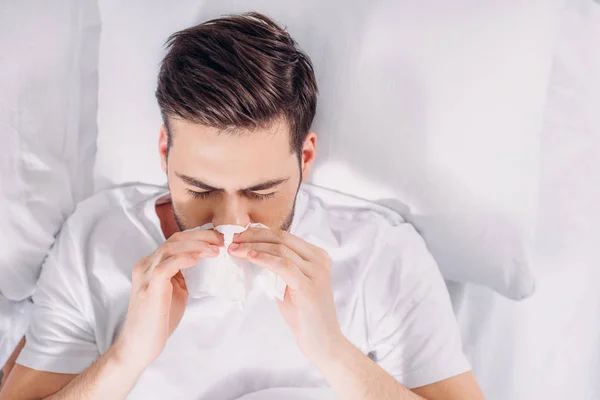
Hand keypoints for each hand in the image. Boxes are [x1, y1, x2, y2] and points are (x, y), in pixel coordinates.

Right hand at [115, 229, 221, 370]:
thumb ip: (183, 275)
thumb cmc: (158, 320)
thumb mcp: (175, 291)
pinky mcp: (149, 288)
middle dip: (201, 236)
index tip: (219, 239)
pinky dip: (183, 258)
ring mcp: (145, 276)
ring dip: (196, 245)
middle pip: (174, 239)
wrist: (139, 346)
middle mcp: (146, 265)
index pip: (175, 240)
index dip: (198, 236)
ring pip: (170, 248)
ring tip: (216, 249)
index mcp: (151, 264)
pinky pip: (166, 266)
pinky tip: (198, 258)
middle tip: (222, 239)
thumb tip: (203, 262)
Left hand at [229, 228, 343, 364]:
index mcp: (316, 256)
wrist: (322, 341)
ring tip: (234, 249)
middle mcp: (319, 260)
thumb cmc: (304, 315)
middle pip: (282, 238)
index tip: (239, 235)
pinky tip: (249, 257)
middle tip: (232, 239)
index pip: (284, 236)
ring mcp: (316, 272)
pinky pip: (282, 266)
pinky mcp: (308, 286)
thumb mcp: (290, 285)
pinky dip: (264, 259)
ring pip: (280, 249)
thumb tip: (252, 254)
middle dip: (254, 236)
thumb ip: (278, 268)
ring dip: (253, 247)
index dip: (260, 233)